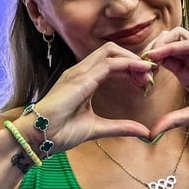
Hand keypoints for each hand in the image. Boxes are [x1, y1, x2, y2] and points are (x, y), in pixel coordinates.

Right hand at [27, 42, 153, 151]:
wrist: (38, 138)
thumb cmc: (60, 132)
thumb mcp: (97, 128)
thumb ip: (120, 127)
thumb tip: (144, 132)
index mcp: (83, 79)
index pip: (110, 61)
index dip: (130, 65)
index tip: (145, 80)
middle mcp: (80, 71)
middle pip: (112, 50)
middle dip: (133, 58)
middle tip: (149, 75)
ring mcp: (79, 72)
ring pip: (111, 51)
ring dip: (133, 59)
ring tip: (148, 73)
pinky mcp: (80, 79)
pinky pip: (109, 64)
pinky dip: (128, 64)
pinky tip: (141, 72)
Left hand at [142, 27, 188, 136]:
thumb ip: (176, 119)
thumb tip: (152, 132)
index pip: (163, 57)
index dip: (148, 63)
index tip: (137, 77)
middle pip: (166, 41)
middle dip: (149, 50)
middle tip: (139, 68)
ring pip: (177, 35)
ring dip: (158, 44)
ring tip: (147, 60)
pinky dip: (171, 47)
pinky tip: (158, 56)